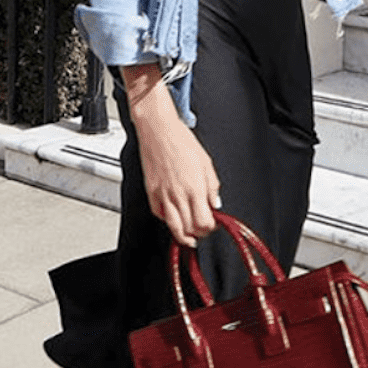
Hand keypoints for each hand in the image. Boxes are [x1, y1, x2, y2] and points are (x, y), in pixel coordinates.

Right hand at [120, 65, 219, 246]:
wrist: (158, 130)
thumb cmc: (181, 141)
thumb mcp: (206, 162)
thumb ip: (212, 186)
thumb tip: (215, 204)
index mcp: (195, 188)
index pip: (204, 222)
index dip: (211, 227)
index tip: (213, 223)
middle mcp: (178, 195)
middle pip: (190, 229)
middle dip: (199, 233)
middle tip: (203, 228)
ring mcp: (163, 195)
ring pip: (173, 227)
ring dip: (183, 235)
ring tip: (189, 236)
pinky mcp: (151, 192)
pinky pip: (159, 215)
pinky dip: (168, 220)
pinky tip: (174, 217)